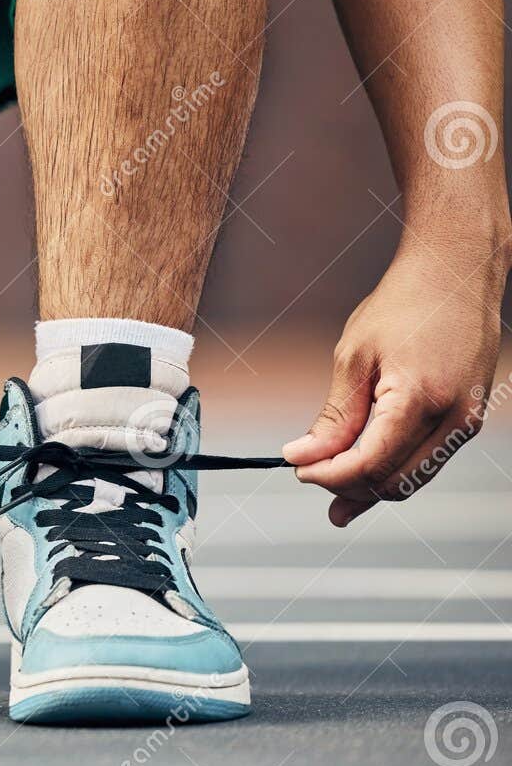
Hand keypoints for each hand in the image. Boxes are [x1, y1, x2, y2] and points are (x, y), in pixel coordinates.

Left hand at [283, 239, 507, 525]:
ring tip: (331, 491)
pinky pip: (427, 459)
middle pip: (393, 482)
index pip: (369, 464)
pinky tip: (364, 472)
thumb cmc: (405, 305)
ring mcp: (466, 422)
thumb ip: (335, 416)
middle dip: (347, 487)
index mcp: (419, 400)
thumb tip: (305, 455)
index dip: (328, 475)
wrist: (455, 274)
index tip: (297, 467)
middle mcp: (453, 419)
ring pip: (413, 478)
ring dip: (371, 487)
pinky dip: (395, 469)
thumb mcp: (354, 357)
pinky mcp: (468, 418)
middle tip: (308, 474)